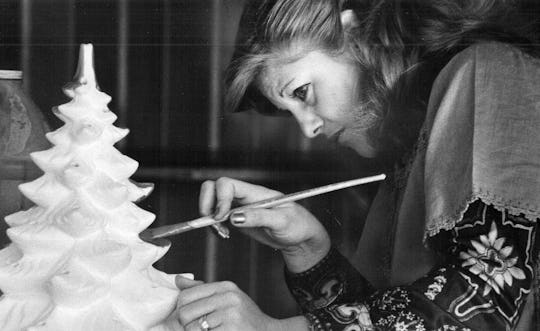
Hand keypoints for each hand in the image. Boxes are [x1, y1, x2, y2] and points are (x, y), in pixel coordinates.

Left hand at [175, 276, 281, 330]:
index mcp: (226, 287)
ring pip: (192, 328)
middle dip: (184, 325)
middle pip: (185, 312)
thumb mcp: (227, 298)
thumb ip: (202, 290)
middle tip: (194, 328)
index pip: (186, 295)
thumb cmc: (244, 317)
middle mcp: (229, 297)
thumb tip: (178, 280)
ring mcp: (231, 314)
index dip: (179, 309)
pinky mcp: (232, 330)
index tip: (185, 318)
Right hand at [199, 177, 330, 271]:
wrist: (301, 237)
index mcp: (255, 193)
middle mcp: (244, 196)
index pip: (227, 184)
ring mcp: (239, 206)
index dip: (219, 199)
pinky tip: (224, 234)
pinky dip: (213, 225)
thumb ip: (258, 218)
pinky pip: (216, 215)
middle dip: (207, 204)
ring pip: (212, 200)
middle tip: (215, 223)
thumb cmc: (297, 225)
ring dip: (209, 216)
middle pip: (213, 187)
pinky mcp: (237, 217)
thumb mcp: (281, 222)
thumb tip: (234, 217)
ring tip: (221, 232)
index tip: (222, 217)